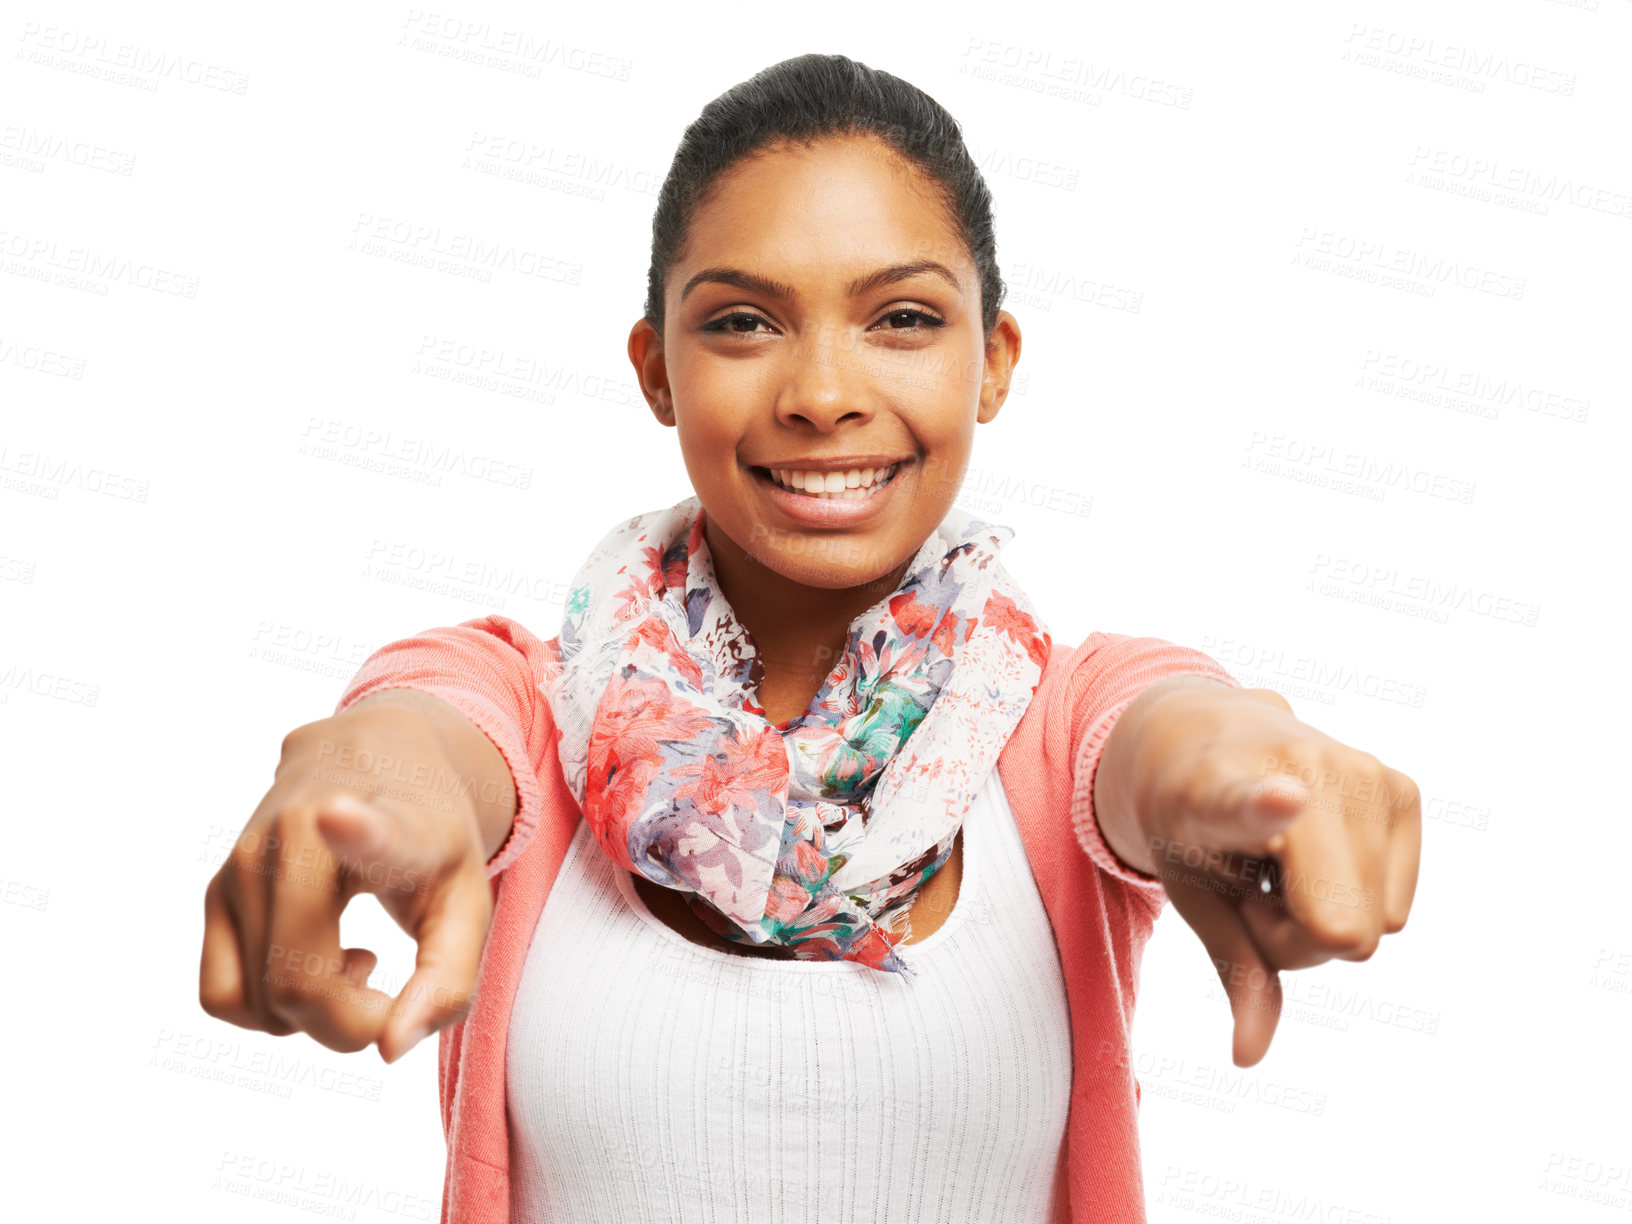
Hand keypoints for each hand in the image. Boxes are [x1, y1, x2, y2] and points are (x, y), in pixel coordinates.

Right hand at [198, 706, 495, 1062]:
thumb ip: (448, 981)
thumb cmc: (430, 843)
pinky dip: (269, 1009)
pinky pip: (223, 996)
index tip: (335, 812)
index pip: (364, 828)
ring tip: (357, 960)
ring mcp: (243, 860)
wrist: (377, 760)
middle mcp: (298, 831)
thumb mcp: (469, 902)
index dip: (352, 830)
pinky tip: (314, 961)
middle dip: (352, 1023)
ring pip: (257, 1003)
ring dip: (315, 1017)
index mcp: (386, 819)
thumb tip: (388, 1050)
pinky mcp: (214, 888)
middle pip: (297, 985)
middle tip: (393, 994)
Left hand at [1129, 685, 1421, 1065]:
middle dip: (1296, 937)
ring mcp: (1361, 771)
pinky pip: (1398, 910)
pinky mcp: (1402, 786)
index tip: (1285, 797)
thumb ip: (1233, 968)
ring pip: (1376, 927)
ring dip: (1328, 916)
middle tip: (1255, 888)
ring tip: (1282, 865)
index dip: (1266, 808)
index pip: (1248, 803)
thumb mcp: (1192, 895)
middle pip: (1338, 933)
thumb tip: (1249, 1056)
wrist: (1207, 735)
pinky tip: (1318, 853)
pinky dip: (1361, 898)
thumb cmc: (1192, 826)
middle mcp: (1300, 768)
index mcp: (1218, 788)